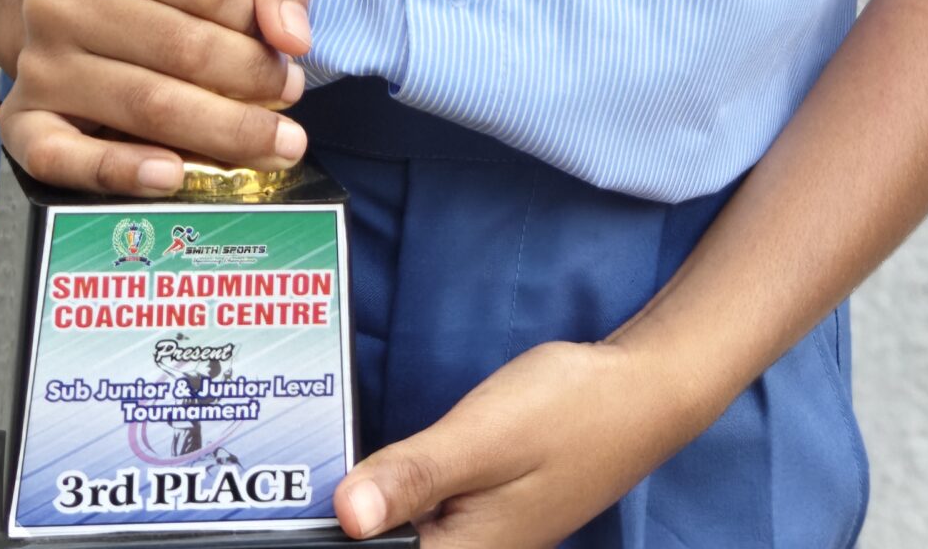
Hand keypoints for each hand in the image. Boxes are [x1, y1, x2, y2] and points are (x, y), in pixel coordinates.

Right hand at [0, 0, 314, 196]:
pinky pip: (63, 157)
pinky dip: (120, 171)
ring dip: (222, 132)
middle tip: (292, 99)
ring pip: (144, 104)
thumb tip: (292, 36)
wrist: (75, 2)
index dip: (256, 22)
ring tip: (276, 145)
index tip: (288, 50)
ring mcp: (37, 62)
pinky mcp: (22, 121)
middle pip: (180, 49)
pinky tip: (172, 176)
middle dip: (252, 82)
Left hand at [335, 338, 698, 547]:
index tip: (287, 506)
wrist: (640, 393)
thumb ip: (413, 476)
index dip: (328, 535)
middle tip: (301, 475)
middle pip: (384, 546)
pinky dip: (393, 495)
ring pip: (399, 537)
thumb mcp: (484, 436)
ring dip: (367, 508)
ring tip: (321, 473)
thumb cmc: (569, 411)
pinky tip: (374, 472)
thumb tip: (344, 517)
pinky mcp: (481, 518)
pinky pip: (420, 521)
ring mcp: (477, 542)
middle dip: (348, 514)